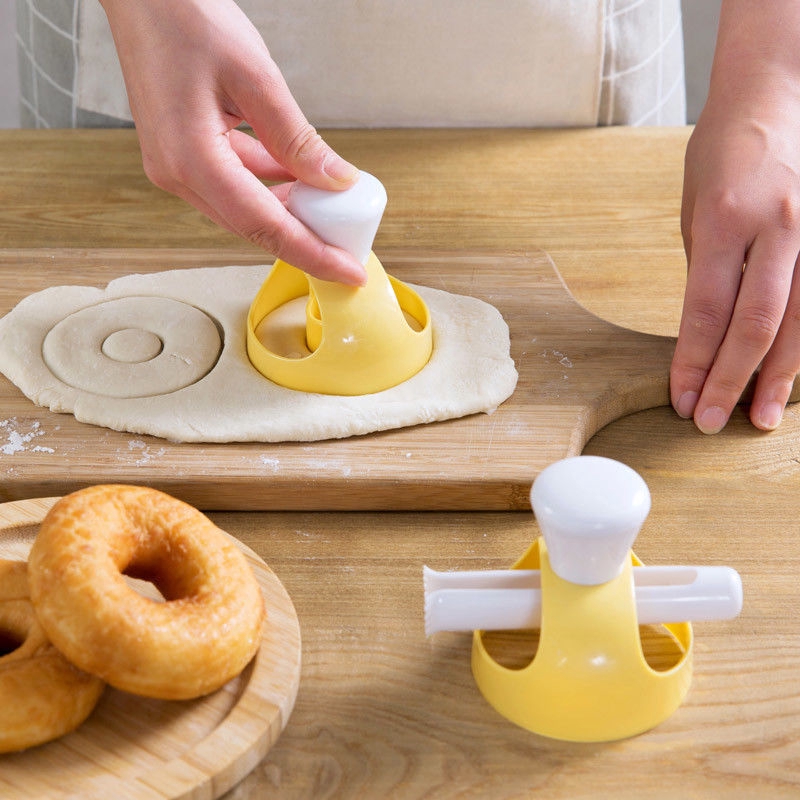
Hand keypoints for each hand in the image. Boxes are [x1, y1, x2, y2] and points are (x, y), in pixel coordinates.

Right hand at [99, 0, 365, 284]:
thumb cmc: (184, 17)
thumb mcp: (256, 77)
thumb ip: (297, 138)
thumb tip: (336, 181)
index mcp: (191, 159)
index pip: (264, 226)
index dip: (311, 253)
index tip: (348, 273)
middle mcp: (177, 173)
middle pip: (253, 227)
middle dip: (304, 240)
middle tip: (348, 247)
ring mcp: (175, 166)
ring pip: (245, 209)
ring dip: (288, 213)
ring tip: (331, 213)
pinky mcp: (182, 154)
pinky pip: (234, 185)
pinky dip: (269, 186)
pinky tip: (298, 179)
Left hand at [670, 0, 799, 432]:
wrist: (776, 95)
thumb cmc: (724, 152)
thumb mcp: (694, 210)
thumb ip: (705, 271)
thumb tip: (703, 333)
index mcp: (727, 221)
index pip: (706, 312)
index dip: (693, 363)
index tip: (681, 397)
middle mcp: (778, 228)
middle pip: (755, 325)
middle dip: (731, 380)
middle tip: (711, 421)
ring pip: (799, 321)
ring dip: (778, 376)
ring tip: (760, 416)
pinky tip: (790, 375)